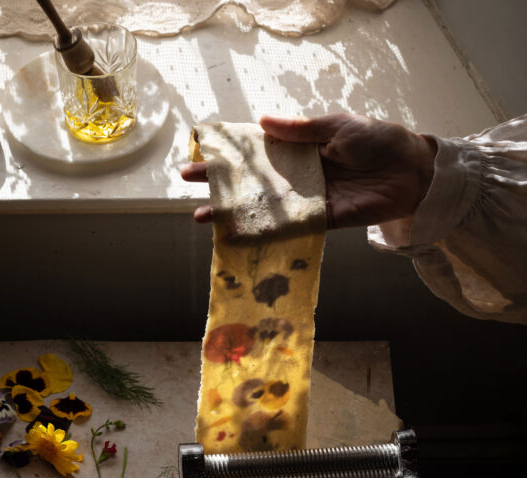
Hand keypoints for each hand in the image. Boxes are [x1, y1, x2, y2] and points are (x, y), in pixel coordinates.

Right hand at [181, 112, 436, 228]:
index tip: (200, 152)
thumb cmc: (377, 140)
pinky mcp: (320, 221)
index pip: (256, 150)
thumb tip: (264, 122)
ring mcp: (306, 200)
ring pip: (262, 208)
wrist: (410, 170)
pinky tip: (239, 235)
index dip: (229, 153)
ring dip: (232, 212)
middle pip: (251, 181)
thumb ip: (301, 130)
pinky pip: (287, 228)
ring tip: (203, 217)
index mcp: (300, 149)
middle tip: (187, 184)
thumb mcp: (337, 126)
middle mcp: (297, 175)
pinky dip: (263, 232)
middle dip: (219, 183)